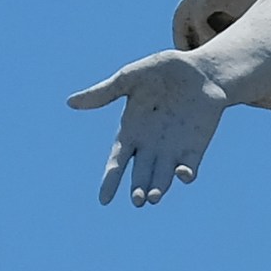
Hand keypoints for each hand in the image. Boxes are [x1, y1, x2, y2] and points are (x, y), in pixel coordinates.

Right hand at [74, 50, 232, 205]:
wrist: (201, 69)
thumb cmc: (162, 71)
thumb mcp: (129, 78)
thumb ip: (104, 93)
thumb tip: (70, 102)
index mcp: (130, 132)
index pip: (117, 162)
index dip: (110, 181)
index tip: (105, 200)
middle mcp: (150, 146)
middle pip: (141, 174)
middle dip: (138, 189)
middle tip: (138, 200)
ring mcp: (173, 149)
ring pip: (163, 177)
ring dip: (159, 188)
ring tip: (153, 197)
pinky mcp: (195, 148)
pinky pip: (190, 167)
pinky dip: (186, 174)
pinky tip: (183, 174)